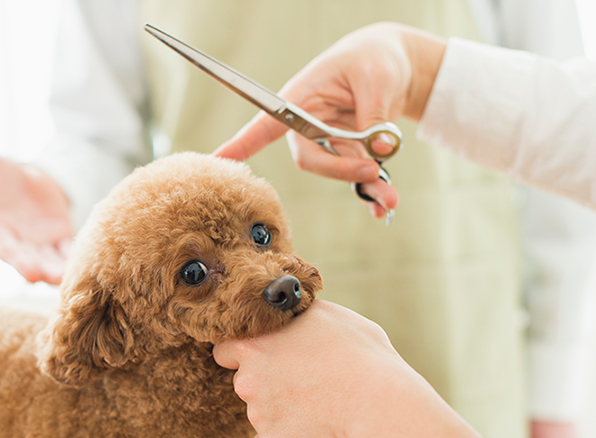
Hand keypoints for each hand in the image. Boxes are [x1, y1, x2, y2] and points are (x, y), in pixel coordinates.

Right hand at [0, 140, 73, 283]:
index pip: (4, 246)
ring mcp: (38, 242)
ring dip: (55, 270)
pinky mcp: (58, 237)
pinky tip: (85, 263)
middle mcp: (16, 242)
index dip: (14, 256)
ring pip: (48, 260)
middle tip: (43, 277)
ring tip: (64, 279)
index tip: (25, 269)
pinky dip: (73, 257)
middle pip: (27, 258)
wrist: (21, 180)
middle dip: (35, 268)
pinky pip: (67, 250)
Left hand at [214, 300, 513, 437]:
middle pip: (245, 382)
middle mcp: (247, 379)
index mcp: (254, 344)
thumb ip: (296, 316)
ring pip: (261, 415)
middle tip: (305, 384)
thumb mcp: (331, 316)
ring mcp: (257, 416)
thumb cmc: (364, 357)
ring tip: (321, 407)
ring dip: (281, 413)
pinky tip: (316, 433)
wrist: (383, 407)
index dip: (243, 354)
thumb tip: (286, 311)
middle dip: (267, 384)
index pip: (225, 349)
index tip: (264, 358)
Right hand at [215, 23, 446, 215]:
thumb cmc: (374, 59)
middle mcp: (307, 125)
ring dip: (366, 187)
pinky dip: (372, 191)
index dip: (241, 144)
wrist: (393, 63)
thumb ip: (375, 115)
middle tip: (372, 171)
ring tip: (391, 199)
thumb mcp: (376, 79)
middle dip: (340, 170)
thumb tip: (380, 151)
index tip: (217, 161)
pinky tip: (385, 204)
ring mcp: (327, 141)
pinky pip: (355, 177)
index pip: (266, 125)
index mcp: (300, 99)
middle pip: (310, 159)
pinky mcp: (347, 153)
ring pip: (338, 171)